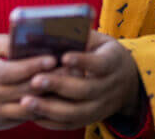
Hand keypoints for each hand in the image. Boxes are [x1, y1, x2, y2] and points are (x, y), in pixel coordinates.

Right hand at [0, 34, 56, 130]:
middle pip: (21, 91)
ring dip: (46, 98)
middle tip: (69, 69)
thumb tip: (25, 41)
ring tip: (65, 84)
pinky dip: (35, 109)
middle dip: (47, 80)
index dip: (32, 66)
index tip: (52, 57)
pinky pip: (19, 118)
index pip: (9, 72)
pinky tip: (49, 98)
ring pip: (24, 108)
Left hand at [19, 30, 140, 129]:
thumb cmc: (101, 52)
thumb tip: (48, 30)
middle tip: (35, 81)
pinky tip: (33, 114)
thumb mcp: (98, 40)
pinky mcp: (92, 118)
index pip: (100, 63)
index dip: (83, 61)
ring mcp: (102, 106)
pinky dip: (52, 122)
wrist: (128, 80)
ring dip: (50, 108)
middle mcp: (110, 87)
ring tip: (26, 101)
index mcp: (113, 62)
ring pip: (77, 112)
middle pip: (85, 90)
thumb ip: (78, 36)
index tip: (64, 57)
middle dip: (58, 86)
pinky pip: (72, 124)